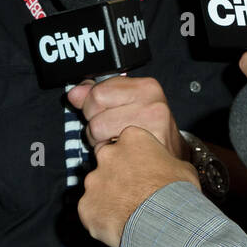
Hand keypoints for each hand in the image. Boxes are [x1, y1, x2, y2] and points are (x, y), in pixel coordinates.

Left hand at [67, 76, 183, 156]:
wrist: (172, 160)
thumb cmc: (147, 131)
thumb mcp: (124, 105)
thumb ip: (97, 95)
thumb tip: (74, 94)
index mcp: (147, 87)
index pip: (97, 92)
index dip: (92, 106)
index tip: (104, 114)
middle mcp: (152, 103)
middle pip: (94, 110)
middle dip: (94, 124)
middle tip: (110, 132)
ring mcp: (153, 126)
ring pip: (97, 130)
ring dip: (99, 142)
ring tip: (116, 144)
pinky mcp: (149, 149)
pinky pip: (107, 150)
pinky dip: (108, 156)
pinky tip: (123, 154)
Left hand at [78, 126, 199, 246]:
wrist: (163, 223)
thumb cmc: (176, 194)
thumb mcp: (184, 169)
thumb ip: (168, 163)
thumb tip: (171, 170)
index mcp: (132, 139)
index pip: (128, 142)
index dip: (136, 158)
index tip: (143, 171)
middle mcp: (108, 154)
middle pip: (108, 161)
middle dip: (117, 175)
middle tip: (133, 192)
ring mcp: (94, 180)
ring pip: (97, 187)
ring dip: (108, 197)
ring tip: (129, 213)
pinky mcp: (85, 205)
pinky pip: (91, 210)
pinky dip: (101, 218)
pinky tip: (118, 226)